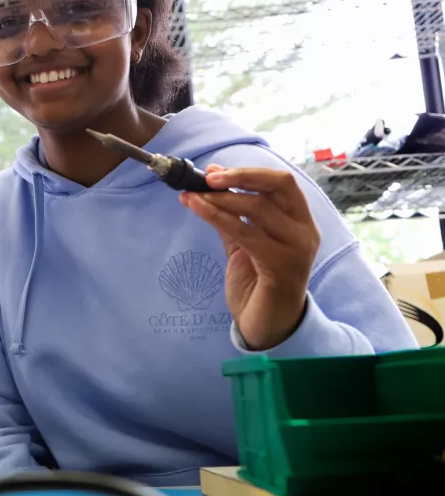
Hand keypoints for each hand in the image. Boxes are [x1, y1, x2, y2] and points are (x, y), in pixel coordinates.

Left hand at [180, 165, 318, 350]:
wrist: (269, 326)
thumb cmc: (258, 284)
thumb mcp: (244, 244)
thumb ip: (233, 216)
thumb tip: (211, 184)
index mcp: (299, 221)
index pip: (281, 182)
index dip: (247, 172)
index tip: (213, 170)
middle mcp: (304, 231)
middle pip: (277, 185)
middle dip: (239, 176)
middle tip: (206, 177)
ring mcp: (297, 248)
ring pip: (257, 208)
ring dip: (220, 198)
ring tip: (192, 196)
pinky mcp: (281, 266)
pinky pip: (245, 233)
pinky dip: (217, 217)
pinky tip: (197, 209)